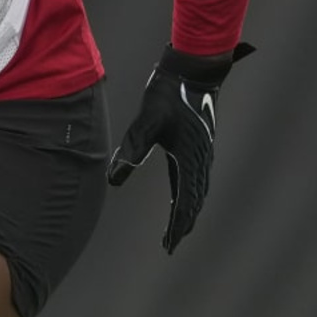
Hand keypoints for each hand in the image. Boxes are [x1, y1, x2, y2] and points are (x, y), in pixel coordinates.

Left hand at [107, 41, 253, 252]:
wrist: (192, 71)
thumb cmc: (168, 94)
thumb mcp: (146, 121)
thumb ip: (132, 149)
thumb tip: (114, 178)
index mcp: (190, 156)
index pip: (185, 199)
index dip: (177, 224)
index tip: (169, 243)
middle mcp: (201, 157)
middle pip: (194, 200)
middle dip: (183, 224)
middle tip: (170, 245)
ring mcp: (202, 152)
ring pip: (198, 191)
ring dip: (188, 212)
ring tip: (177, 230)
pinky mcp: (198, 146)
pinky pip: (196, 178)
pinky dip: (190, 195)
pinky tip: (181, 201)